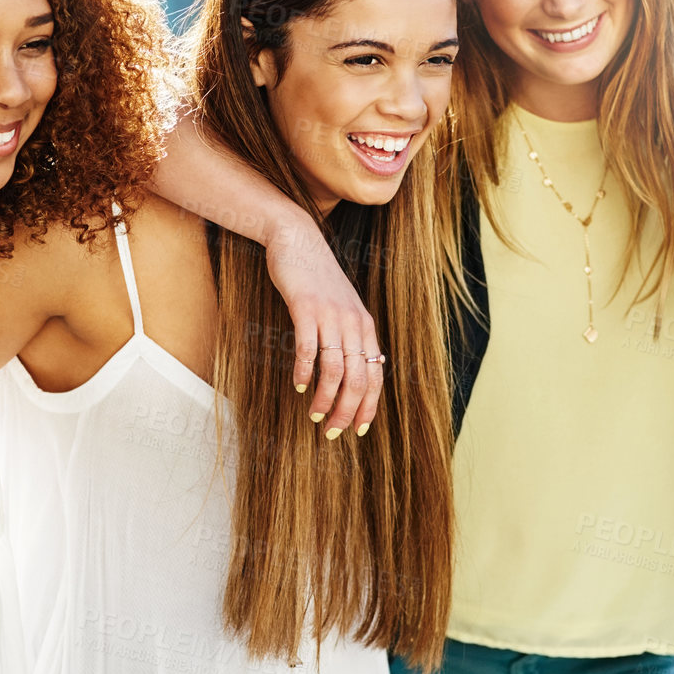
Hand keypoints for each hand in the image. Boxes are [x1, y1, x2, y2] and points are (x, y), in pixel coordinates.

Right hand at [263, 216, 381, 438]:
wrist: (298, 241)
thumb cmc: (317, 281)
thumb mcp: (342, 310)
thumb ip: (349, 338)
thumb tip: (350, 375)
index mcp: (365, 328)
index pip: (375, 376)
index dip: (367, 406)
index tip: (356, 430)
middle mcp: (353, 323)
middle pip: (358, 379)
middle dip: (346, 411)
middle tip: (332, 432)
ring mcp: (330, 315)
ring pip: (335, 369)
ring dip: (326, 398)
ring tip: (315, 416)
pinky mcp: (306, 308)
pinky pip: (309, 348)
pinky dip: (305, 372)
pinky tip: (299, 386)